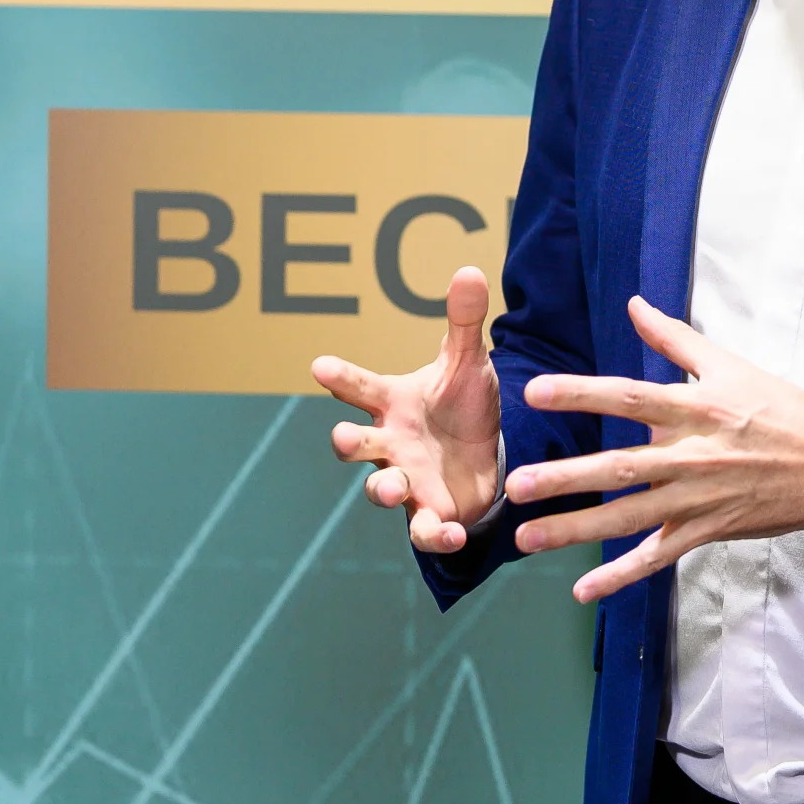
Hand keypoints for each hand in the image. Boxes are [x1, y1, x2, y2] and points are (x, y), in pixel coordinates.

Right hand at [316, 266, 501, 553]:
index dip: (339, 377)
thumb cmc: (462, 406)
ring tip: (393, 487)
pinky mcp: (430, 513)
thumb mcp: (467, 362)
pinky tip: (454, 533)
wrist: (484, 457)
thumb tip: (469, 269)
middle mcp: (390, 443)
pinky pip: (423, 531)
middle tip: (341, 437)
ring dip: (381, 490)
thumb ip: (464, 322)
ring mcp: (406, 480)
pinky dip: (435, 535)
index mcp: (392, 403)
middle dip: (345, 443)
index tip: (320, 365)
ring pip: (379, 489)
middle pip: (354, 444)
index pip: (358, 386)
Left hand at [503, 295, 803, 602]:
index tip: (536, 392)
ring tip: (526, 539)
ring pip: (629, 519)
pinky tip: (583, 589)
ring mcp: (698, 499)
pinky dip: (621, 575)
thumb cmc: (780, 408)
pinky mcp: (707, 530)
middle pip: (620, 468)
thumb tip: (634, 303)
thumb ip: (674, 337)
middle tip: (517, 486)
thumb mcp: (730, 364)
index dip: (582, 393)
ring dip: (576, 531)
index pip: (629, 397)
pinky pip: (658, 557)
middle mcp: (691, 456)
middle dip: (566, 479)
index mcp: (694, 409)